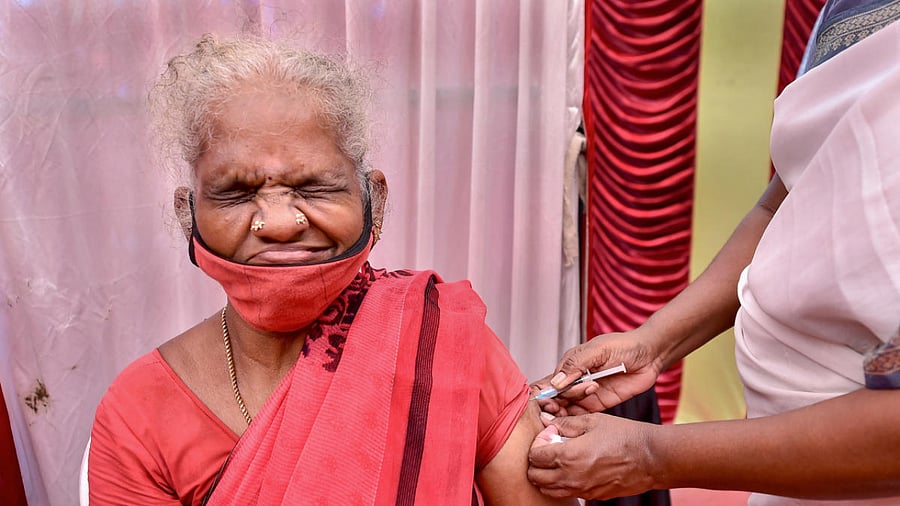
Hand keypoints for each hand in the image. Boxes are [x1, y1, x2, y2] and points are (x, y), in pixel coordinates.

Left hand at [527, 413, 658, 499]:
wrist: (651, 458)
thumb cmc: (624, 436)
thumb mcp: (593, 421)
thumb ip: (566, 423)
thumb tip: (547, 421)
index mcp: (568, 456)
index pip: (534, 456)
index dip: (538, 443)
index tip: (550, 435)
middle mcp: (571, 477)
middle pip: (535, 476)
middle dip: (537, 461)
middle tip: (551, 448)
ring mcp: (581, 490)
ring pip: (548, 489)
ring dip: (547, 475)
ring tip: (560, 460)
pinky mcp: (591, 496)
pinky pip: (566, 494)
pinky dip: (562, 484)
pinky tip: (575, 468)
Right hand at [531, 329, 661, 415]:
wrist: (649, 355)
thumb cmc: (624, 346)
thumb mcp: (598, 350)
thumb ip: (576, 365)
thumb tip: (556, 383)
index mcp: (569, 365)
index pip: (548, 382)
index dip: (542, 394)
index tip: (547, 400)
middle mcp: (574, 381)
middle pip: (554, 399)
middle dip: (553, 405)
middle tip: (560, 406)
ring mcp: (585, 394)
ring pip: (566, 409)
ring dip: (566, 412)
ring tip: (581, 400)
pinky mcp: (598, 404)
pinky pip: (582, 415)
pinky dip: (577, 419)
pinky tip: (582, 414)